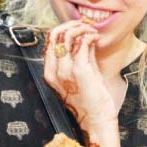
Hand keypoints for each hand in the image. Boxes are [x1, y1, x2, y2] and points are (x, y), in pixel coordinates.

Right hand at [44, 21, 118, 141]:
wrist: (97, 121)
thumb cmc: (91, 100)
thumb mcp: (83, 74)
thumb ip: (81, 56)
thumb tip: (85, 38)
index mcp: (50, 73)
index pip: (49, 41)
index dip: (64, 29)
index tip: (78, 28)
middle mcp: (54, 72)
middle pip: (54, 35)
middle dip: (71, 25)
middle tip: (86, 26)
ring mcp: (66, 72)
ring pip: (67, 36)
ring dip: (82, 29)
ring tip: (92, 32)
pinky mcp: (80, 71)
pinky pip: (81, 44)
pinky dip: (89, 36)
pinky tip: (96, 38)